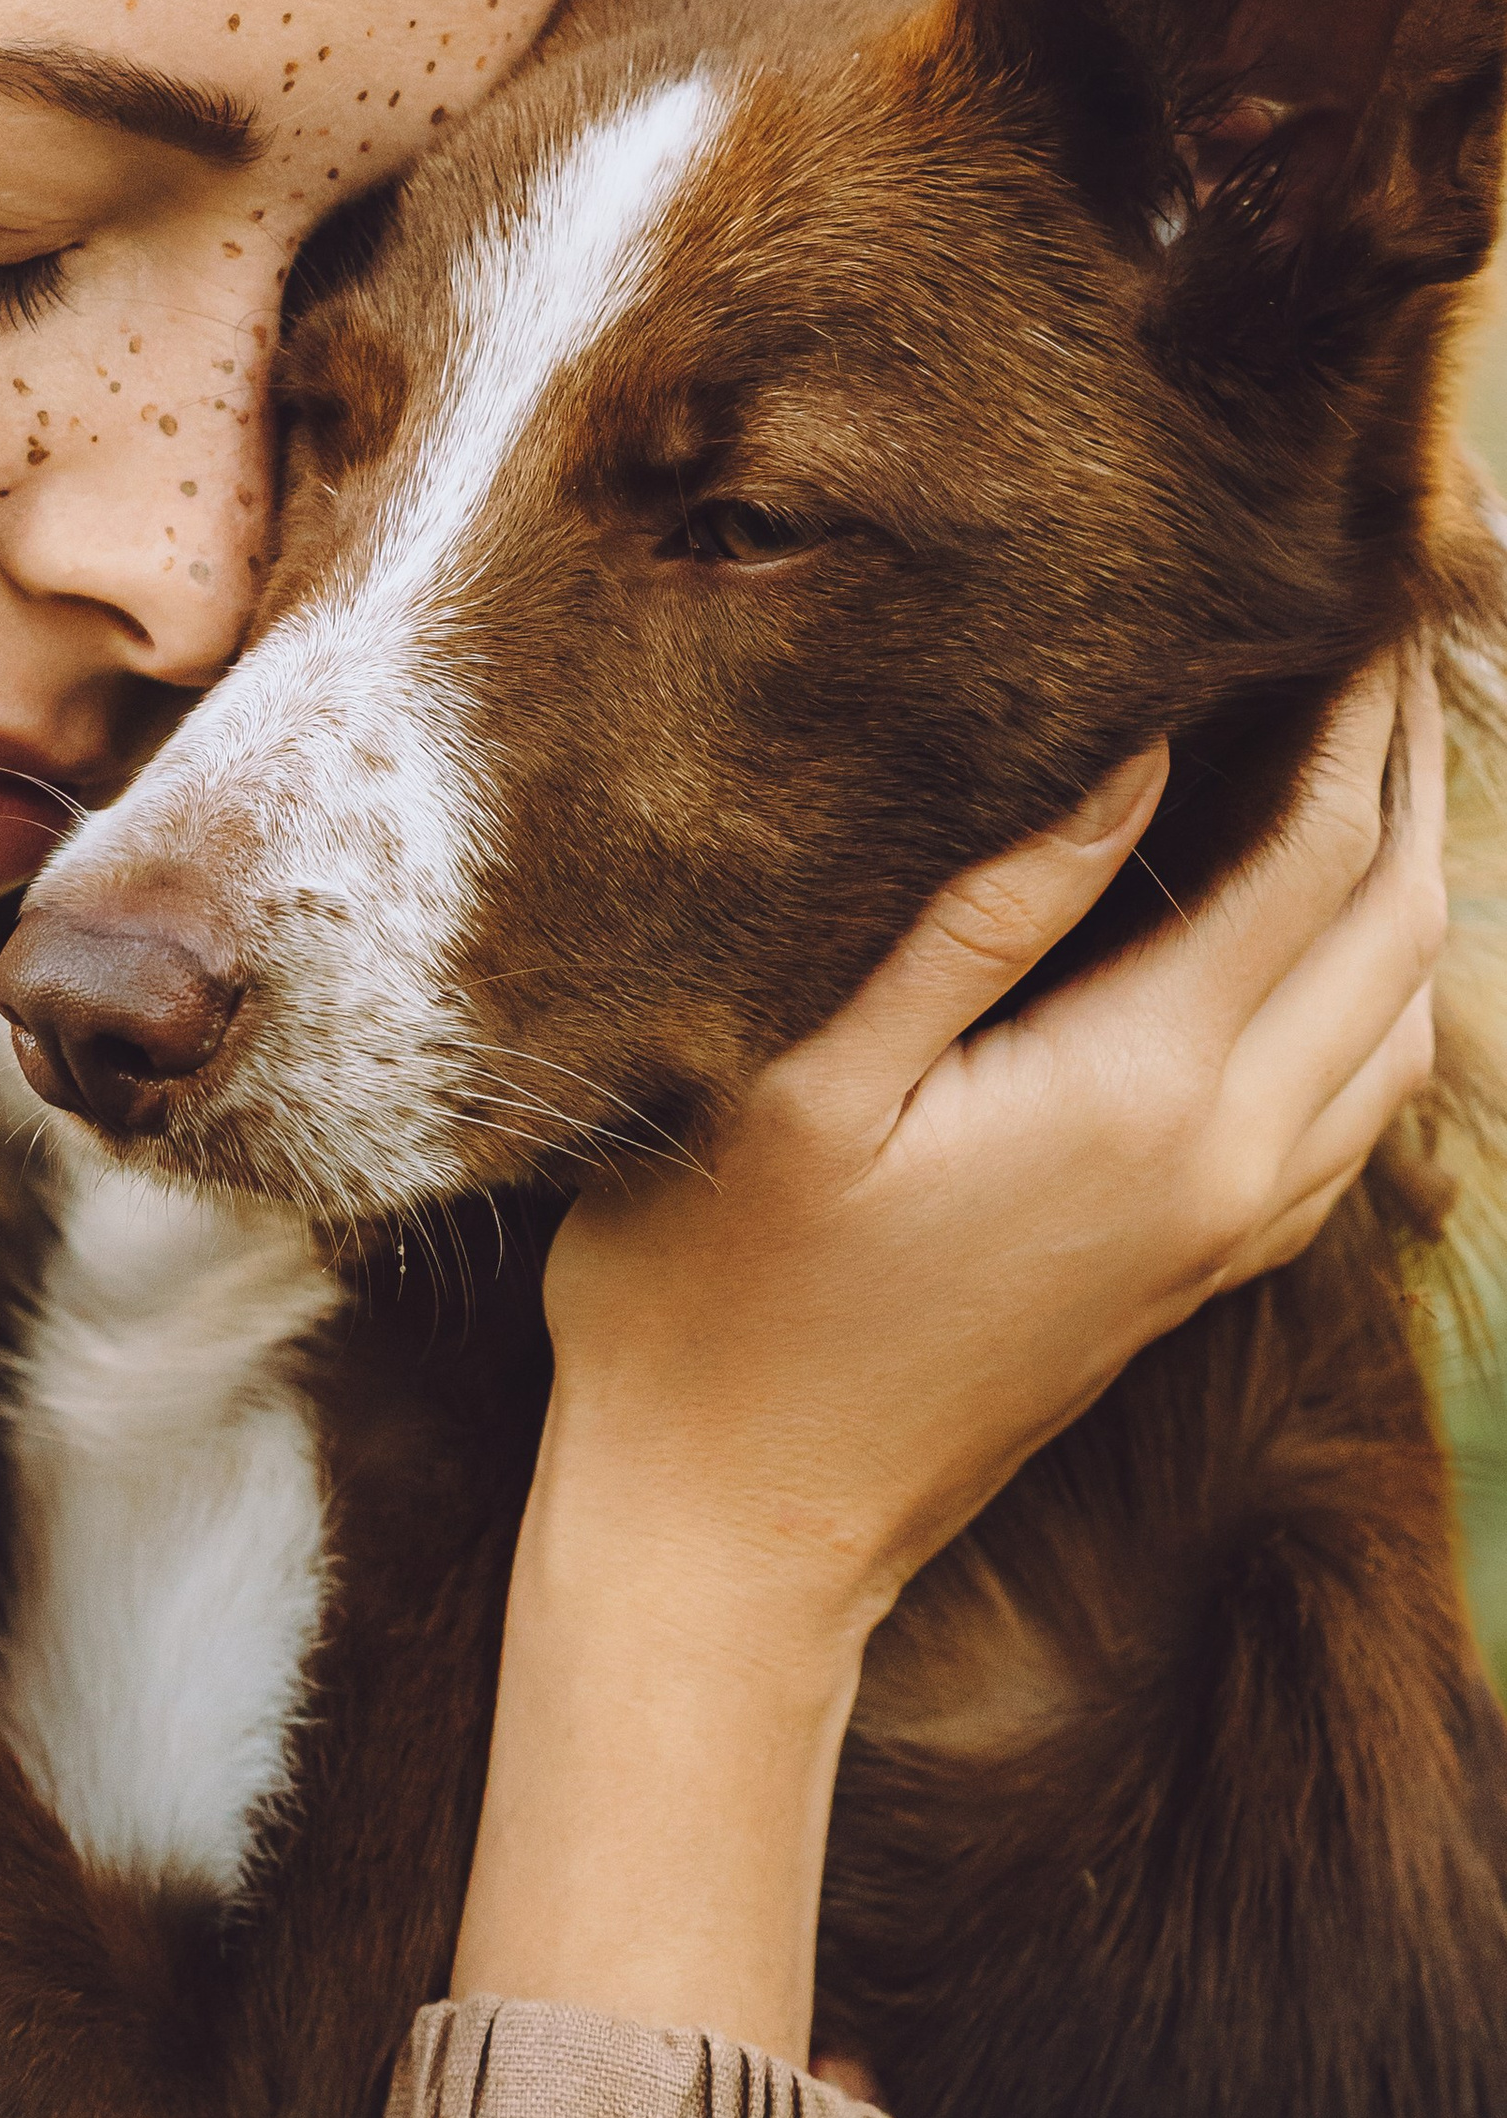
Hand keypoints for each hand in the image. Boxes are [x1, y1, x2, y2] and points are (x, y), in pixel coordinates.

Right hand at [453, 650, 1441, 2058]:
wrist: (731, 1542)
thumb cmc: (710, 1301)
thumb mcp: (803, 1076)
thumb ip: (979, 906)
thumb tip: (1126, 743)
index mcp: (1146, 1100)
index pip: (1322, 855)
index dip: (1355, 705)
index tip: (1351, 575)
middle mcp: (1229, 1167)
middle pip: (1397, 929)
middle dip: (1407, 761)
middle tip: (1378, 619)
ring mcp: (1223, 1233)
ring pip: (1401, 1024)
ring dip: (1405, 875)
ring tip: (1361, 745)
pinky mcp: (1193, 1274)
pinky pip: (1352, 1107)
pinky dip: (1372, 988)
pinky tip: (1309, 934)